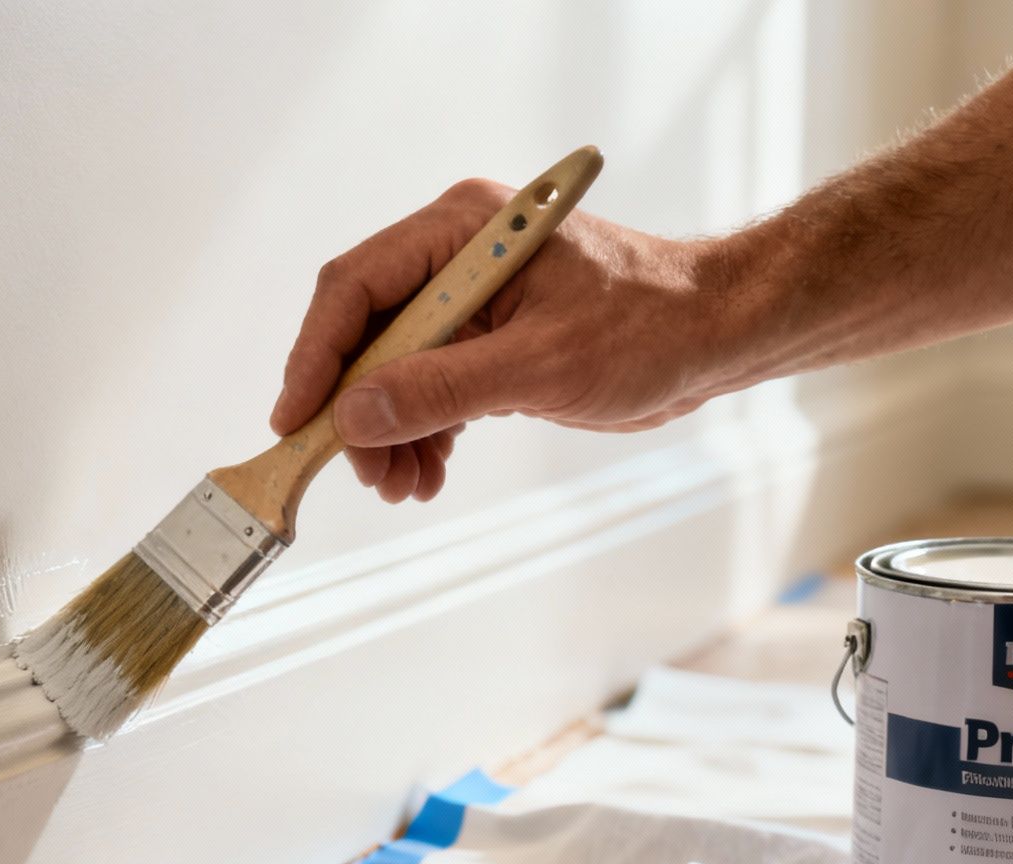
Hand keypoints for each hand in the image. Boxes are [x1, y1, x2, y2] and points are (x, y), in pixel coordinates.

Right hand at [269, 178, 750, 503]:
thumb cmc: (649, 328)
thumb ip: (442, 388)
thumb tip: (353, 415)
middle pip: (365, 332)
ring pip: (391, 367)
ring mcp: (467, 296)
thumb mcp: (541, 366)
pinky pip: (426, 383)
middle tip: (364, 472)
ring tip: (401, 486)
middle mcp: (454, 254)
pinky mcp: (485, 335)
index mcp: (462, 229)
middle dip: (358, 410)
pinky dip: (421, 431)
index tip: (296, 421)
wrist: (716, 337)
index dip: (316, 356)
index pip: (355, 287)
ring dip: (387, 431)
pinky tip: (426, 473)